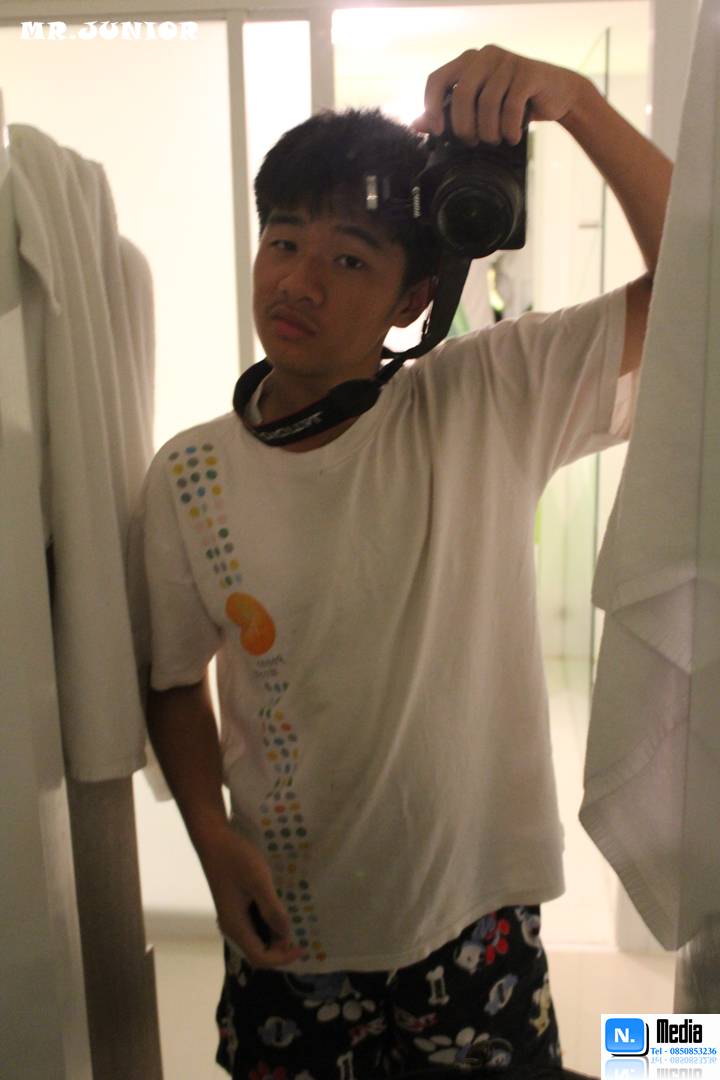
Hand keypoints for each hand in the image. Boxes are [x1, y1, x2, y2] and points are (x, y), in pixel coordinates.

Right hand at [197, 825, 302, 967]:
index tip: (302, 946)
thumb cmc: (236, 858)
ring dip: (275, 937)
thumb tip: (286, 935)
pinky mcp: (234, 906)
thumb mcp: (259, 882)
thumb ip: (272, 910)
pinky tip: (280, 909)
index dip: (282, 958)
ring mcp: (232, 917)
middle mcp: (232, 927)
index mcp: (236, 926)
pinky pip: (253, 925)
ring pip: (256, 939)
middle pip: (258, 952)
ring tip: (294, 922)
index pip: (260, 957)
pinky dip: (269, 925)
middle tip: (302, 934)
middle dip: (280, 950)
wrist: (213, 839)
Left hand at [413, 45, 586, 146]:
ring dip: (489, 131)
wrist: (557, 94)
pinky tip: (512, 137)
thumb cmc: (514, 101)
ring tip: (495, 140)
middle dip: (464, 127)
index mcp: (468, 61)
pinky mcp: (529, 72)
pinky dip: (509, 128)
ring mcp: (508, 62)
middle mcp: (486, 56)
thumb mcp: (479, 107)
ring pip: (486, 103)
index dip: (432, 107)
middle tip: (472, 142)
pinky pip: (511, 106)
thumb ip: (450, 113)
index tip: (438, 130)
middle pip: (461, 94)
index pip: (436, 79)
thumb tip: (417, 124)